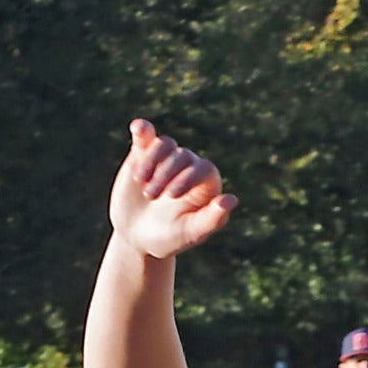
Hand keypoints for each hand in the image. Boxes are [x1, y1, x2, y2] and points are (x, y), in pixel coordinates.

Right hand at [109, 119, 237, 260]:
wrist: (136, 237)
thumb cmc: (169, 239)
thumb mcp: (190, 233)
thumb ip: (212, 219)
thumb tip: (232, 199)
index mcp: (206, 186)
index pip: (205, 169)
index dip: (189, 177)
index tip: (171, 195)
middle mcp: (189, 168)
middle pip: (183, 156)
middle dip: (166, 173)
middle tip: (150, 196)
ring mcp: (167, 158)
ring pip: (165, 144)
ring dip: (151, 160)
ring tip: (140, 181)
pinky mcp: (144, 152)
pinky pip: (146, 134)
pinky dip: (142, 130)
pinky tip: (138, 128)